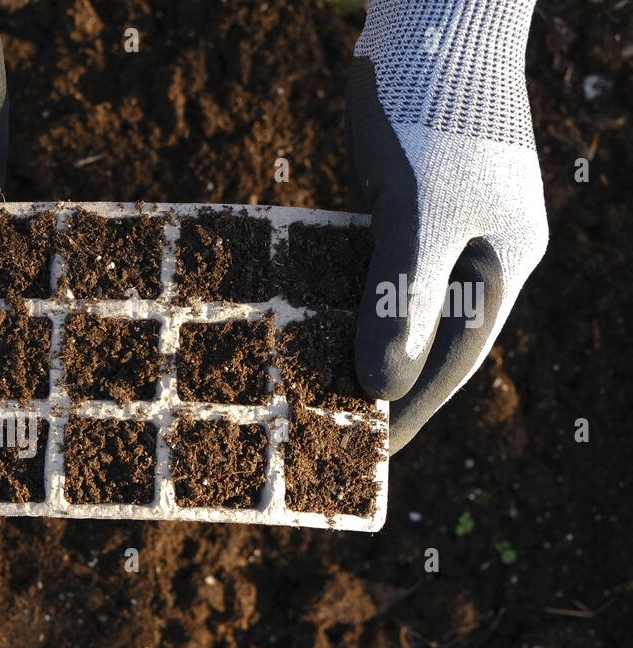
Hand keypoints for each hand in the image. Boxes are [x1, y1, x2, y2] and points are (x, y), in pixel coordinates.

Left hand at [346, 0, 547, 452]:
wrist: (430, 16)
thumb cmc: (434, 114)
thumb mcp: (418, 216)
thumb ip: (401, 301)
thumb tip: (378, 389)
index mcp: (500, 265)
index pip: (453, 361)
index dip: (408, 411)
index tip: (369, 456)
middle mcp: (475, 250)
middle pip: (425, 337)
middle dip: (379, 384)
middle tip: (326, 430)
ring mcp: (439, 221)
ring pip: (394, 300)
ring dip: (354, 340)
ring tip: (305, 386)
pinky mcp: (402, 196)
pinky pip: (370, 261)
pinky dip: (340, 291)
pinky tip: (297, 317)